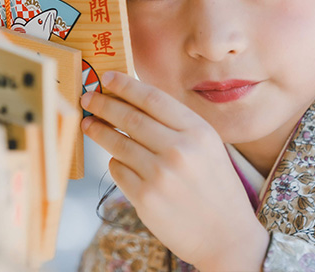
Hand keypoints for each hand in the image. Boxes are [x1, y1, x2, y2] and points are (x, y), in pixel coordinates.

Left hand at [80, 72, 269, 270]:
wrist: (226, 235)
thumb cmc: (215, 187)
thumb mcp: (208, 146)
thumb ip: (178, 125)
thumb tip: (135, 100)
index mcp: (198, 132)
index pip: (153, 99)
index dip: (126, 85)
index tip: (107, 78)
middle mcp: (180, 150)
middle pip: (130, 117)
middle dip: (104, 104)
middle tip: (88, 98)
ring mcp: (161, 175)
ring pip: (118, 143)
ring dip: (99, 130)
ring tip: (89, 124)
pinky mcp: (145, 198)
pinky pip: (118, 170)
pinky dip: (115, 162)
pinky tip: (117, 160)